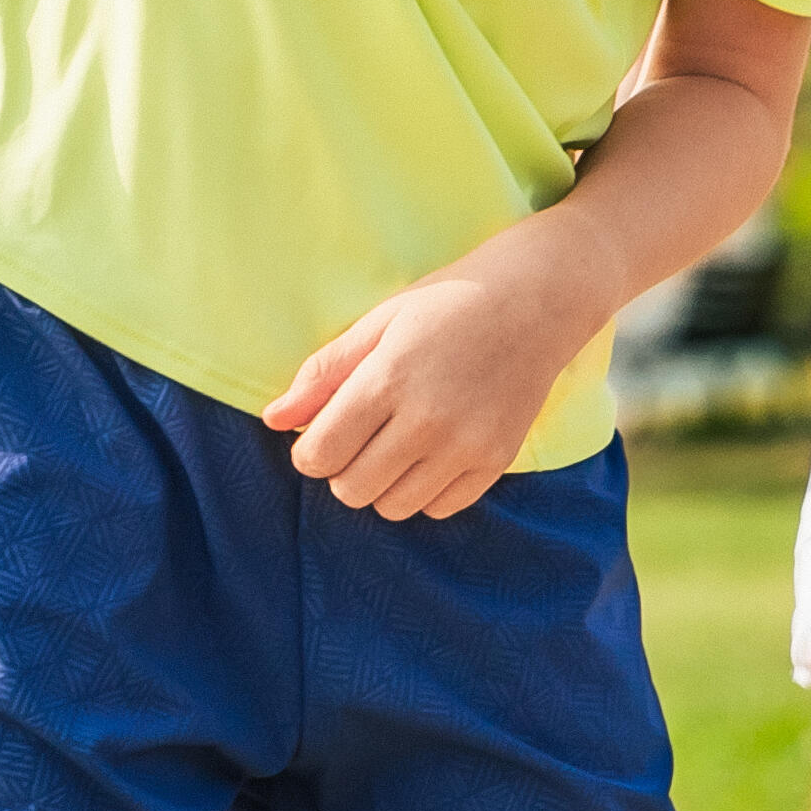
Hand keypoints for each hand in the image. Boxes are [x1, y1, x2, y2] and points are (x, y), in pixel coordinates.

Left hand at [261, 251, 589, 519]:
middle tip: (357, 437)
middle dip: (341, 469)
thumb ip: (323, 374)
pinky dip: (424, 491)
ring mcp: (466, 446)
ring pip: (394, 507)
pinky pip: (439, 509)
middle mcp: (427, 421)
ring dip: (382, 484)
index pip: (319, 454)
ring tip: (394, 443)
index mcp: (387, 379)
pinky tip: (430, 452)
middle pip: (351, 490)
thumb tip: (273, 419)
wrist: (536, 301)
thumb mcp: (378, 324)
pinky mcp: (496, 462)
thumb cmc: (447, 304)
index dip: (308, 451)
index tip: (318, 433)